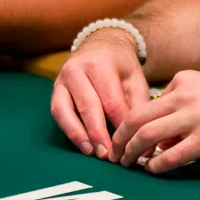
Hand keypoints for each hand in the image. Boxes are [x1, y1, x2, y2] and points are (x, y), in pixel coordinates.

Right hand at [51, 28, 149, 160]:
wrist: (101, 43)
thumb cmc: (121, 65)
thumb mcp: (135, 78)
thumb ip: (139, 105)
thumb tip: (145, 137)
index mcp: (102, 64)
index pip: (112, 101)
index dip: (120, 126)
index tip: (129, 145)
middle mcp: (78, 69)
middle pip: (89, 107)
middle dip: (99, 134)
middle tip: (109, 156)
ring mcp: (63, 78)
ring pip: (67, 111)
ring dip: (80, 135)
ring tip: (93, 153)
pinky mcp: (55, 88)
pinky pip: (58, 112)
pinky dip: (69, 130)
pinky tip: (83, 145)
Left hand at [109, 70, 199, 173]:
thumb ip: (183, 104)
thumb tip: (162, 134)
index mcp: (184, 79)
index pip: (148, 102)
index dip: (135, 123)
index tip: (130, 138)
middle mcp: (184, 96)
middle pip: (136, 118)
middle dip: (119, 138)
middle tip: (113, 152)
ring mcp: (194, 118)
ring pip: (145, 137)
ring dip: (130, 153)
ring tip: (126, 163)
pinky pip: (168, 157)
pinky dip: (155, 167)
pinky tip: (153, 170)